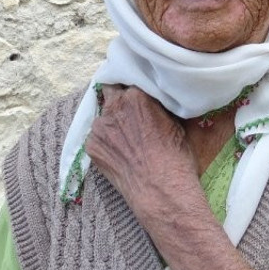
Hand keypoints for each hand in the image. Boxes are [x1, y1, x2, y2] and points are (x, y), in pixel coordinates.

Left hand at [86, 84, 260, 269]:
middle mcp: (114, 108)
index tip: (136, 93)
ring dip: (112, 121)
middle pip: (111, 92)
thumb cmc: (176, 158)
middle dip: (119, 100)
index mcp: (137, 96)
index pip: (128, 78)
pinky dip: (106, 140)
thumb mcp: (176, 122)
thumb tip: (158, 96)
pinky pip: (97, 136)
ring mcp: (100, 128)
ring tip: (126, 137)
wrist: (161, 191)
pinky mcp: (92, 147)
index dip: (132, 86)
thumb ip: (159, 104)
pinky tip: (120, 151)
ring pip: (103, 116)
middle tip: (130, 113)